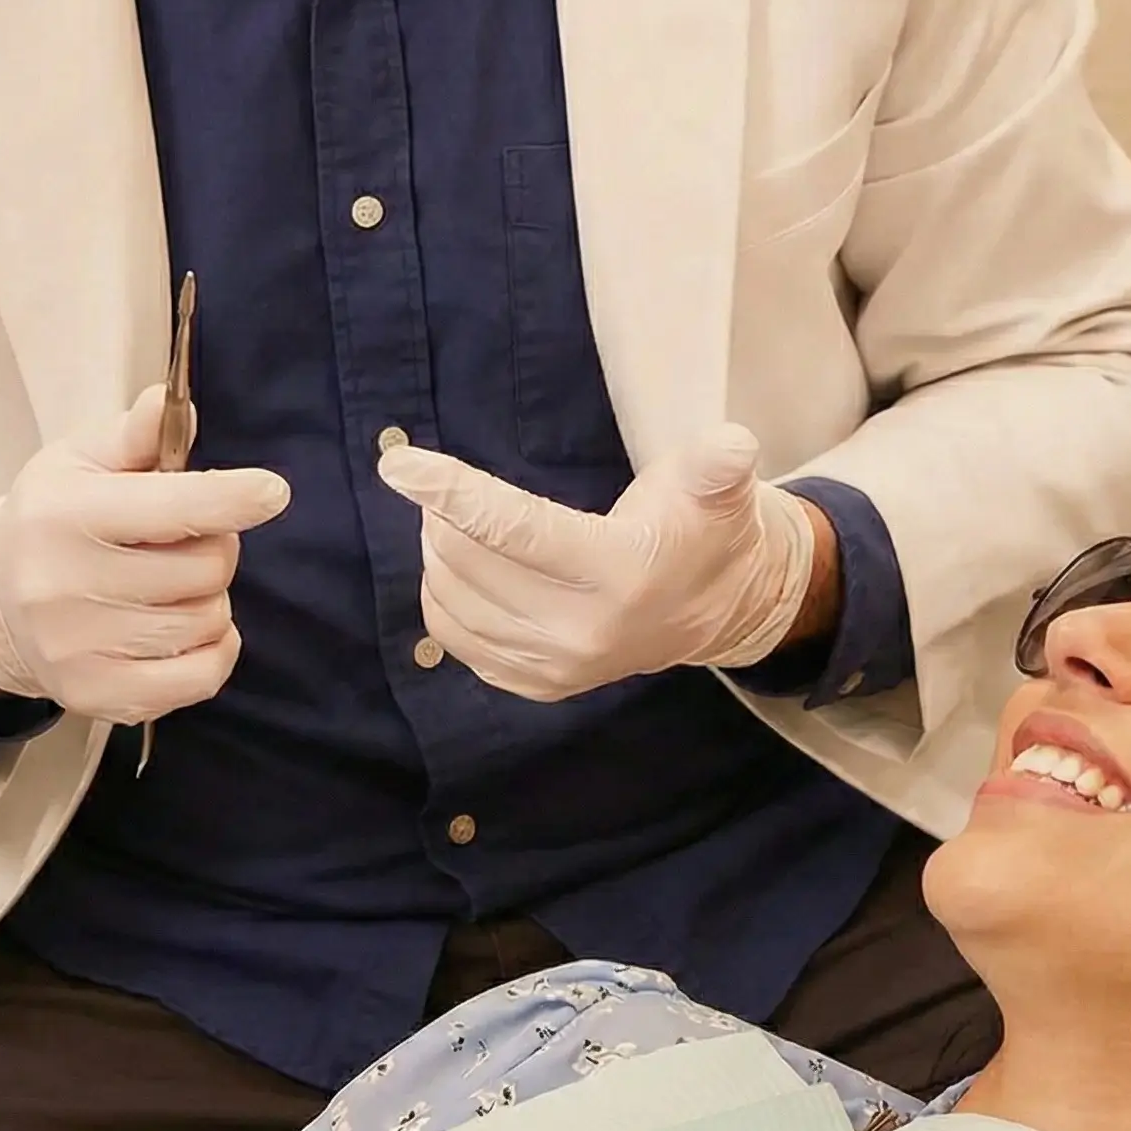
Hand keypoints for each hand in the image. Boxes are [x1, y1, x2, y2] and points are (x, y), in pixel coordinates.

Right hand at [0, 387, 290, 725]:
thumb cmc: (54, 519)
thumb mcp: (81, 460)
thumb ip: (136, 434)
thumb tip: (173, 402)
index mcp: (67, 516)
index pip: (173, 508)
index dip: (234, 499)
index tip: (271, 492)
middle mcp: (67, 586)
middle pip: (206, 568)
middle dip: (215, 548)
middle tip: (185, 542)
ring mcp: (80, 649)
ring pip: (208, 621)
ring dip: (209, 600)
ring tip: (170, 586)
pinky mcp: (97, 697)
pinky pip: (201, 678)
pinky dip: (213, 651)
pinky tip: (186, 631)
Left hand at [377, 426, 818, 702]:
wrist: (722, 608)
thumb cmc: (704, 528)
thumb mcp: (719, 487)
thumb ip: (717, 463)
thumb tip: (733, 445)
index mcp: (620, 573)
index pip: (515, 529)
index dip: (452, 491)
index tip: (397, 464)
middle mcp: (582, 631)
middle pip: (468, 563)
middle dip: (442, 514)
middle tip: (447, 485)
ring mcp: (556, 667)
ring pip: (452, 601)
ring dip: (437, 551)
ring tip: (456, 520)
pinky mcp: (536, 685)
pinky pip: (455, 637)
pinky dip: (443, 594)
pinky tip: (463, 566)